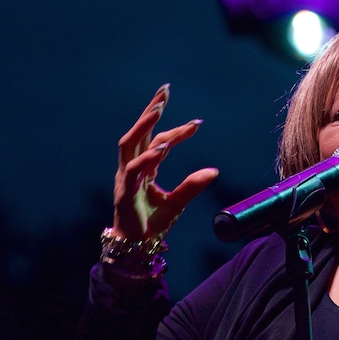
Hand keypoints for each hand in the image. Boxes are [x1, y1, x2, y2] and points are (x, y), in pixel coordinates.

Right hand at [113, 84, 218, 241]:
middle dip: (151, 110)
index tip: (197, 123)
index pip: (158, 141)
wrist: (138, 249)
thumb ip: (193, 185)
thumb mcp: (178, 202)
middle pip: (139, 133)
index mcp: (144, 169)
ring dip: (144, 124)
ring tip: (159, 109)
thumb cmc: (153, 225)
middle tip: (165, 91)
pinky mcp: (124, 191)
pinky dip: (148, 157)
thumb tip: (214, 171)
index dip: (176, 130)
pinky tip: (163, 147)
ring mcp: (125, 178)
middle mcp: (132, 169)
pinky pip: (134, 169)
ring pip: (130, 143)